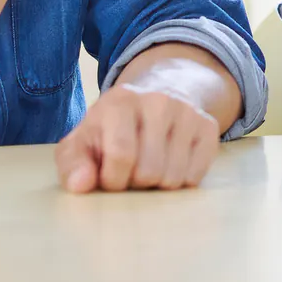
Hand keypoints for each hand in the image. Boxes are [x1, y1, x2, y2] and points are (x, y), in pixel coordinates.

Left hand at [54, 68, 221, 192]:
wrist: (155, 96)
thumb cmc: (110, 130)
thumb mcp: (82, 142)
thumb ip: (72, 164)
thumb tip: (80, 184)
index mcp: (120, 101)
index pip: (122, 155)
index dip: (113, 180)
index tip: (109, 178)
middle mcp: (158, 100)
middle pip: (150, 171)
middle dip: (136, 183)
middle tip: (131, 172)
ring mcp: (187, 112)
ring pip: (174, 178)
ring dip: (158, 185)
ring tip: (149, 167)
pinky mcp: (209, 126)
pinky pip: (196, 176)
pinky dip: (180, 181)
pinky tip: (170, 164)